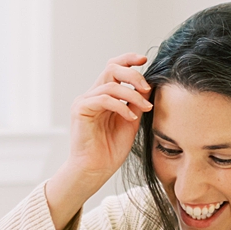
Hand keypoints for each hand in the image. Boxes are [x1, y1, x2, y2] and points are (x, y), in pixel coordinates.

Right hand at [44, 55, 151, 229]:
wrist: (95, 170)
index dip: (129, 60)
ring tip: (144, 109)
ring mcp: (85, 101)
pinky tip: (131, 119)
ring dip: (132, 95)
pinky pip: (103, 98)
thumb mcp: (131, 121)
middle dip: (133, 75)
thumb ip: (136, 103)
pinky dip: (121, 107)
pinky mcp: (80, 109)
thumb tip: (150, 86)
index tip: (145, 59)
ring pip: (111, 84)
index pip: (114, 68)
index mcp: (104, 95)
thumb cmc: (111, 149)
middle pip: (112, 68)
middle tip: (148, 89)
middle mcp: (92, 94)